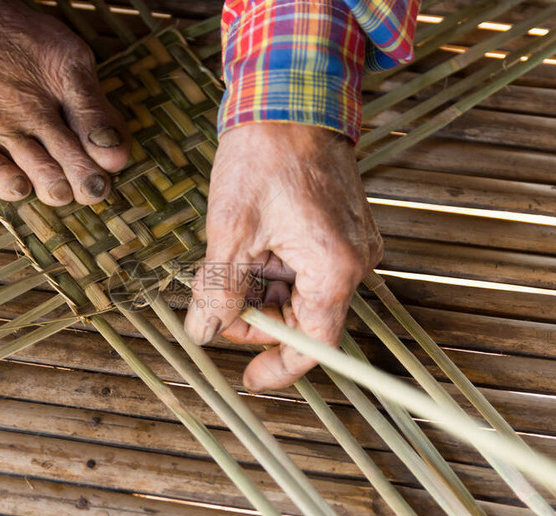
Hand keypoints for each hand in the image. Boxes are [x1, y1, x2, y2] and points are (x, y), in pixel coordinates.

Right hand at [0, 0, 130, 204]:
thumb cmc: (3, 32)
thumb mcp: (63, 57)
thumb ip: (93, 108)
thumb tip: (118, 159)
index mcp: (48, 102)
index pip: (84, 154)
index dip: (95, 176)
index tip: (99, 185)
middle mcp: (11, 120)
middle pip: (49, 177)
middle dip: (64, 190)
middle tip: (65, 190)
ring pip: (7, 185)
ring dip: (21, 188)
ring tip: (23, 181)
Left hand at [185, 124, 382, 391]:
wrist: (290, 97)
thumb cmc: (265, 156)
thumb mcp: (230, 232)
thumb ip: (218, 291)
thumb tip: (203, 333)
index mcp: (334, 269)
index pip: (313, 344)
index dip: (278, 366)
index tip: (247, 377)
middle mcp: (353, 262)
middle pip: (304, 319)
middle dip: (256, 318)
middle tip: (214, 304)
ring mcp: (349, 244)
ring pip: (301, 294)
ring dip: (260, 291)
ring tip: (225, 264)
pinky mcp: (340, 229)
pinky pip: (306, 268)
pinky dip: (273, 270)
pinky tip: (245, 250)